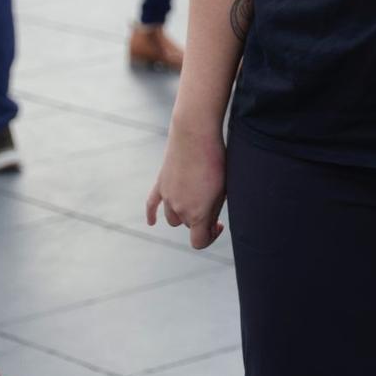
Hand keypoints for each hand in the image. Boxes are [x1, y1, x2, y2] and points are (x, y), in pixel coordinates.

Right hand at [146, 120, 226, 248]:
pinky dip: (151, 214)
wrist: (195, 133)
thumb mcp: (224, 187)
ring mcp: (168, 196)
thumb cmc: (216, 159)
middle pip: (188, 226)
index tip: (219, 224)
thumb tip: (209, 219)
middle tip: (212, 202)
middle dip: (200, 219)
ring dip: (182, 215)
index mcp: (198, 214)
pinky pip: (151, 205)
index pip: (199, 242)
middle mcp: (180, 209)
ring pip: (171, 218)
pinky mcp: (160, 183)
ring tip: (194, 201)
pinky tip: (152, 222)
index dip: (210, 237)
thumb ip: (214, 209)